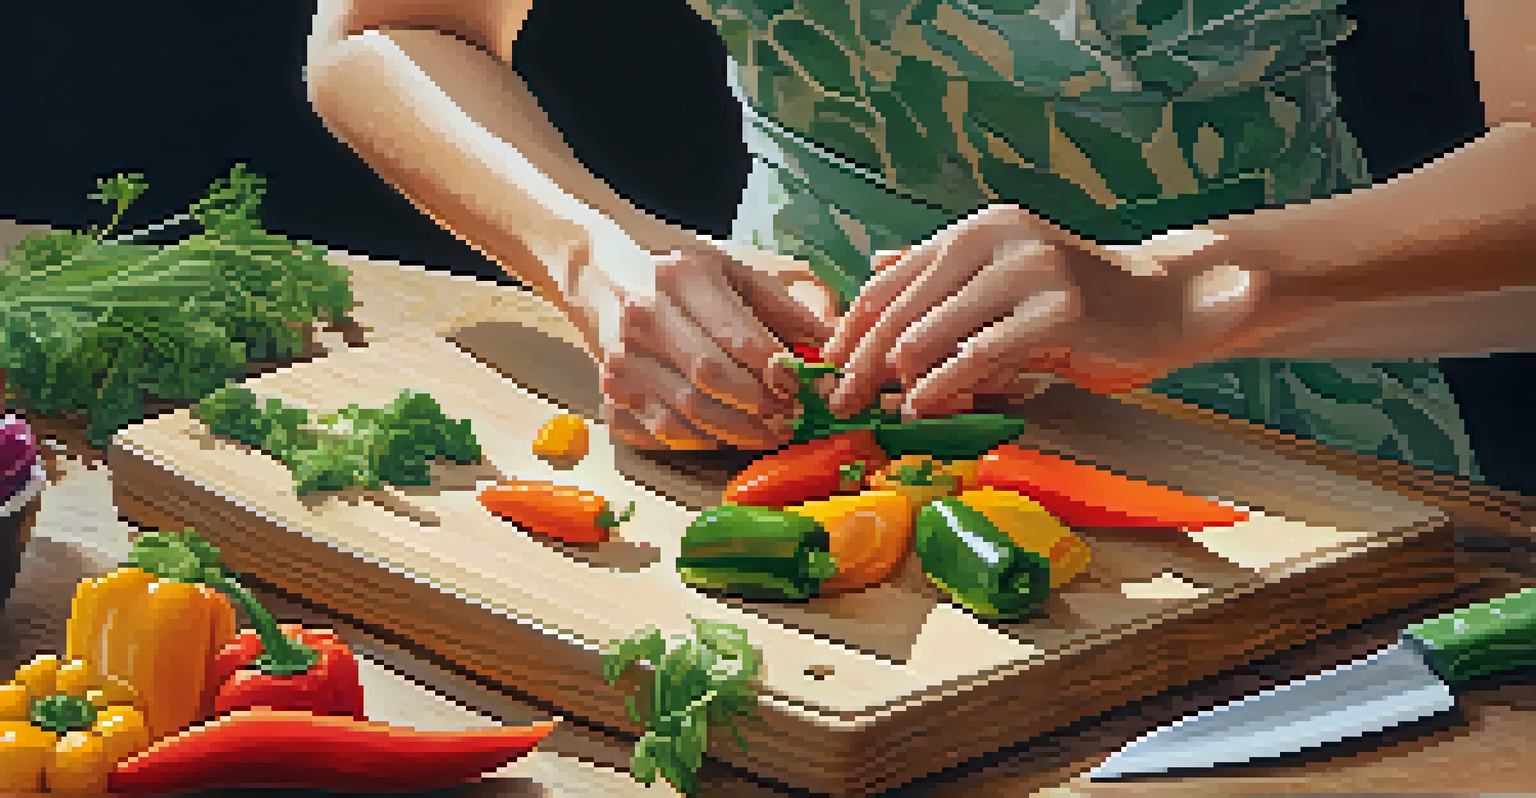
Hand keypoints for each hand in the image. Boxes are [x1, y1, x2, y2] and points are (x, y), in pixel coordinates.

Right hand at [599, 242, 835, 450]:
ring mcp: (621, 361)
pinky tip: (726, 432)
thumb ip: (783, 309)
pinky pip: (663, 433)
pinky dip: (701, 439)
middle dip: (761, 406)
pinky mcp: (610, 395)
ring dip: (738, 432)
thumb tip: (833, 347)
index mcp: (682, 278)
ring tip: (771, 432)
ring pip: (687, 414)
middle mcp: (644, 318)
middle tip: (791, 416)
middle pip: (712, 378)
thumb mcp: (731, 272)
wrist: (598, 276)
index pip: (738, 338)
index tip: (804, 387)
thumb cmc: (678, 277)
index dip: (778, 371)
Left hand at [822, 205, 1272, 419]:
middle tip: (839, 404)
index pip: (889, 283)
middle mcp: (996, 241)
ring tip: (882, 408)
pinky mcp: (1055, 314)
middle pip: (899, 310)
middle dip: (861, 363)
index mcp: (975, 230)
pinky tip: (925, 407)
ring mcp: (1028, 273)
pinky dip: (942, 386)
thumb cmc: (1074, 299)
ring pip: (930, 333)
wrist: (1161, 305)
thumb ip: (940, 272)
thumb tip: (872, 265)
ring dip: (897, 380)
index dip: (850, 330)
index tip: (826, 370)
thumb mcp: (1000, 275)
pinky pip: (977, 356)